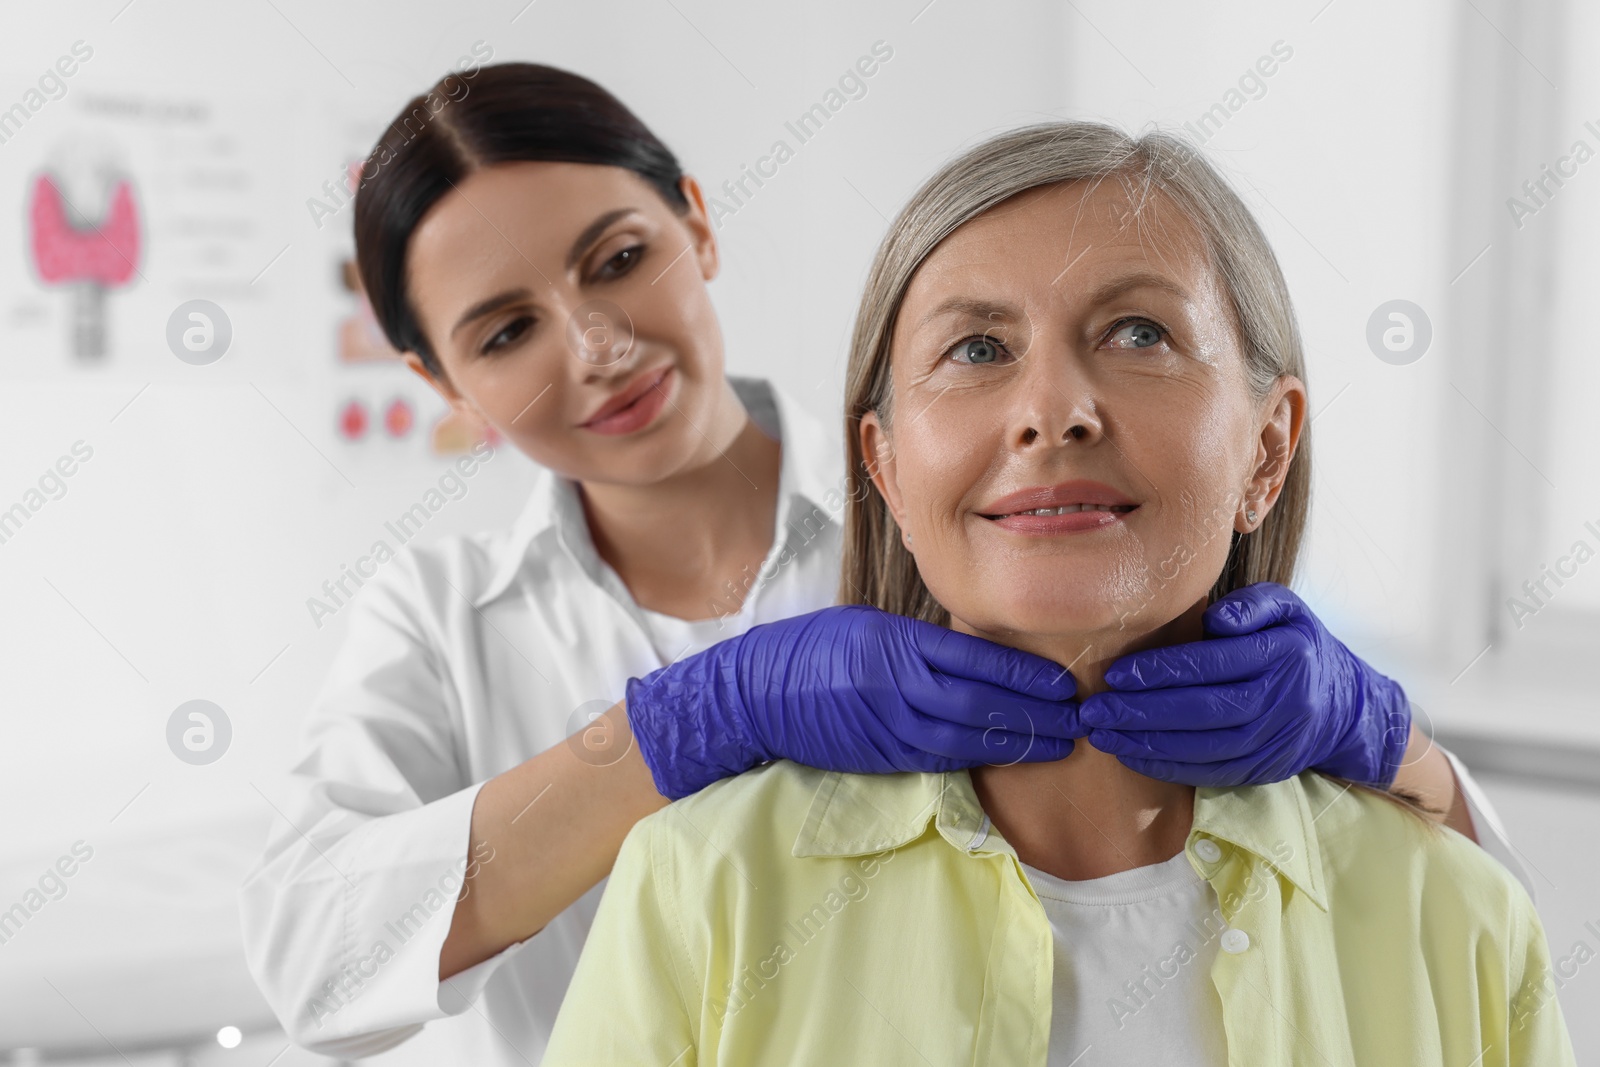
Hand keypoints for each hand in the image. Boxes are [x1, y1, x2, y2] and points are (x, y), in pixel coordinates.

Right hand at [626, 605, 1083, 799]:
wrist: (754, 694)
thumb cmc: (814, 651)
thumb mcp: (868, 627)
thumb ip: (921, 642)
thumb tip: (983, 652)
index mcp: (892, 642)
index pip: (975, 659)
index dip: (1025, 676)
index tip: (1065, 683)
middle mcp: (891, 684)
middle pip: (978, 702)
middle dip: (1034, 713)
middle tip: (1078, 717)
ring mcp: (884, 725)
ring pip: (964, 737)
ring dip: (1016, 741)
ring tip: (1057, 742)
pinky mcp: (878, 756)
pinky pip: (938, 758)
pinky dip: (978, 757)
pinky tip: (1007, 755)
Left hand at [1078, 583, 1410, 788]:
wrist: (1347, 708)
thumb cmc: (1300, 646)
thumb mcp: (1287, 609)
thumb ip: (1251, 605)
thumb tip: (1216, 618)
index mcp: (1283, 654)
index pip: (1212, 664)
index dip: (1160, 671)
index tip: (1115, 673)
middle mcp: (1280, 702)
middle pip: (1202, 710)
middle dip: (1141, 712)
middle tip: (1094, 710)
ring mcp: (1272, 742)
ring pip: (1203, 747)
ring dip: (1146, 744)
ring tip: (1101, 735)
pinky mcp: (1262, 770)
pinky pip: (1209, 772)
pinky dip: (1167, 766)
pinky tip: (1130, 756)